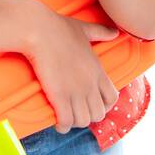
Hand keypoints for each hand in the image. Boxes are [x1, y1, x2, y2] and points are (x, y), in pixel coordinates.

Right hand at [18, 2, 121, 133]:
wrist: (39, 30)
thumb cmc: (59, 28)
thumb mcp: (85, 29)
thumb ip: (101, 32)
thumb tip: (115, 31)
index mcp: (98, 70)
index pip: (112, 98)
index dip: (104, 105)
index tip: (93, 105)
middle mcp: (90, 84)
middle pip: (99, 114)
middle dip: (88, 116)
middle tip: (76, 112)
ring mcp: (76, 91)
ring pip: (84, 121)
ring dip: (75, 123)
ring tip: (66, 118)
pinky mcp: (59, 96)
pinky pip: (67, 121)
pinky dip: (62, 126)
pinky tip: (57, 123)